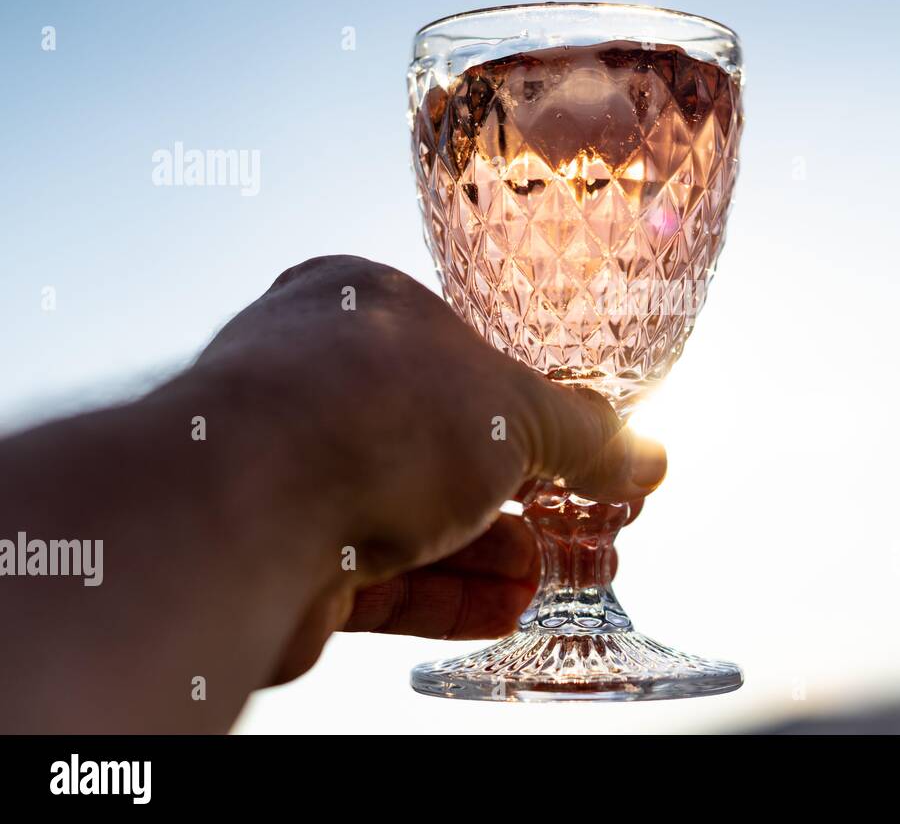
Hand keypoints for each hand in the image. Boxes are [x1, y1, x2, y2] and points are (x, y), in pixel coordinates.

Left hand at [196, 255, 663, 684]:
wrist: (240, 511)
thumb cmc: (369, 413)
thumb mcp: (513, 413)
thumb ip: (586, 437)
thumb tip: (648, 456)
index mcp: (363, 302)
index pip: (461, 350)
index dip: (529, 406)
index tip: (577, 449)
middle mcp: (316, 376)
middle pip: (440, 440)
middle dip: (519, 492)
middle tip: (581, 522)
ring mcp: (292, 465)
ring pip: (411, 512)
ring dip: (491, 549)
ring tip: (558, 574)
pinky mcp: (280, 549)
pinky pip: (380, 573)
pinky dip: (446, 592)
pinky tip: (506, 609)